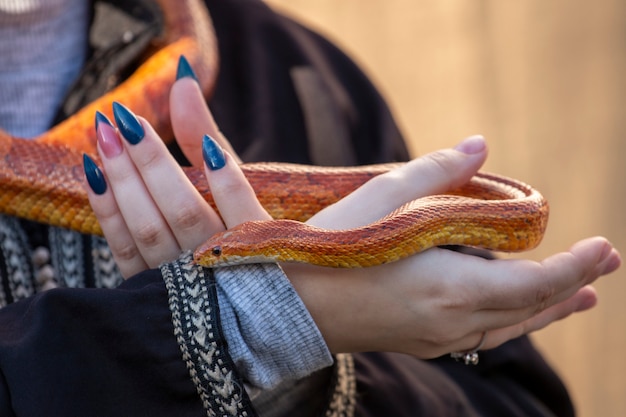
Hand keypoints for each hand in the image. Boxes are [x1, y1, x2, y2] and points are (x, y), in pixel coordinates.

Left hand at [84, 77, 267, 277]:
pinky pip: (124, 251)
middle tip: (123, 120)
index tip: (205, 144)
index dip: (222, 175)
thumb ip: (206, 130)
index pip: (238, 204)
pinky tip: (94, 173)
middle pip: (184, 213)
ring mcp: (182, 280)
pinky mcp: (150, 287)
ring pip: (150, 230)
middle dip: (151, 163)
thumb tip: (182, 78)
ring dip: (124, 182)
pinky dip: (107, 212)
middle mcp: (219, 263)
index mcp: (254, 239)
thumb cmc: (225, 218)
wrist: (217, 278)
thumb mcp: (227, 175)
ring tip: (105, 136)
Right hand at [283, 136, 620, 356]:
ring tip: (578, 299)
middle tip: (605, 266)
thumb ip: (434, 172)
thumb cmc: (328, 250)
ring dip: (547, 310)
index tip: (602, 247)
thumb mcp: (378, 199)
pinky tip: (514, 316)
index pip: (533, 282)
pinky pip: (483, 338)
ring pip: (510, 329)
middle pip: (529, 308)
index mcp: (448, 289)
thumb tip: (479, 147)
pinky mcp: (420, 342)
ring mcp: (436, 338)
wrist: (288, 307)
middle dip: (571, 284)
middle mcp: (451, 322)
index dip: (574, 265)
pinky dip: (513, 323)